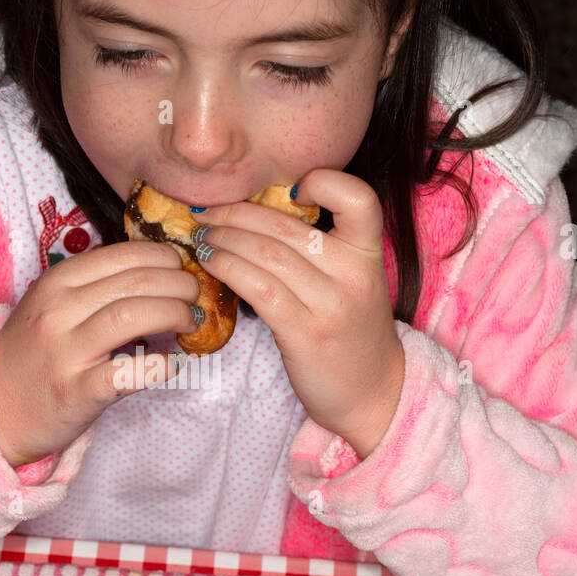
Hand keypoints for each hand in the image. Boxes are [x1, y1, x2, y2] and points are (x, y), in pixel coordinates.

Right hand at [0, 241, 199, 466]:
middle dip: (180, 284)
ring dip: (175, 314)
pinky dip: (160, 366)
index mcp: (55, 283)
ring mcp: (66, 353)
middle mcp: (58, 312)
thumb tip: (157, 273)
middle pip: (136, 282)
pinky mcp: (77, 393)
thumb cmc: (33, 354)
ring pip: (134, 316)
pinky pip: (128, 373)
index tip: (182, 268)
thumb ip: (94, 288)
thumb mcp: (51, 306)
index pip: (123, 255)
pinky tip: (175, 364)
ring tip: (191, 321)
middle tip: (195, 296)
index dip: (164, 258)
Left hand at [192, 170, 404, 457]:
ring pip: (267, 254)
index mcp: (369, 254)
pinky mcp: (305, 334)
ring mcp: (331, 306)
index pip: (359, 199)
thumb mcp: (354, 283)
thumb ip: (323, 250)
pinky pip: (258, 288)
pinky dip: (228, 269)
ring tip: (202, 238)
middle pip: (287, 227)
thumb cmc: (352, 333)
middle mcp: (354, 275)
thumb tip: (256, 217)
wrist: (374, 393)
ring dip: (225, 240)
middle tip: (207, 213)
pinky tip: (211, 264)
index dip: (325, 182)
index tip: (292, 191)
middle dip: (238, 213)